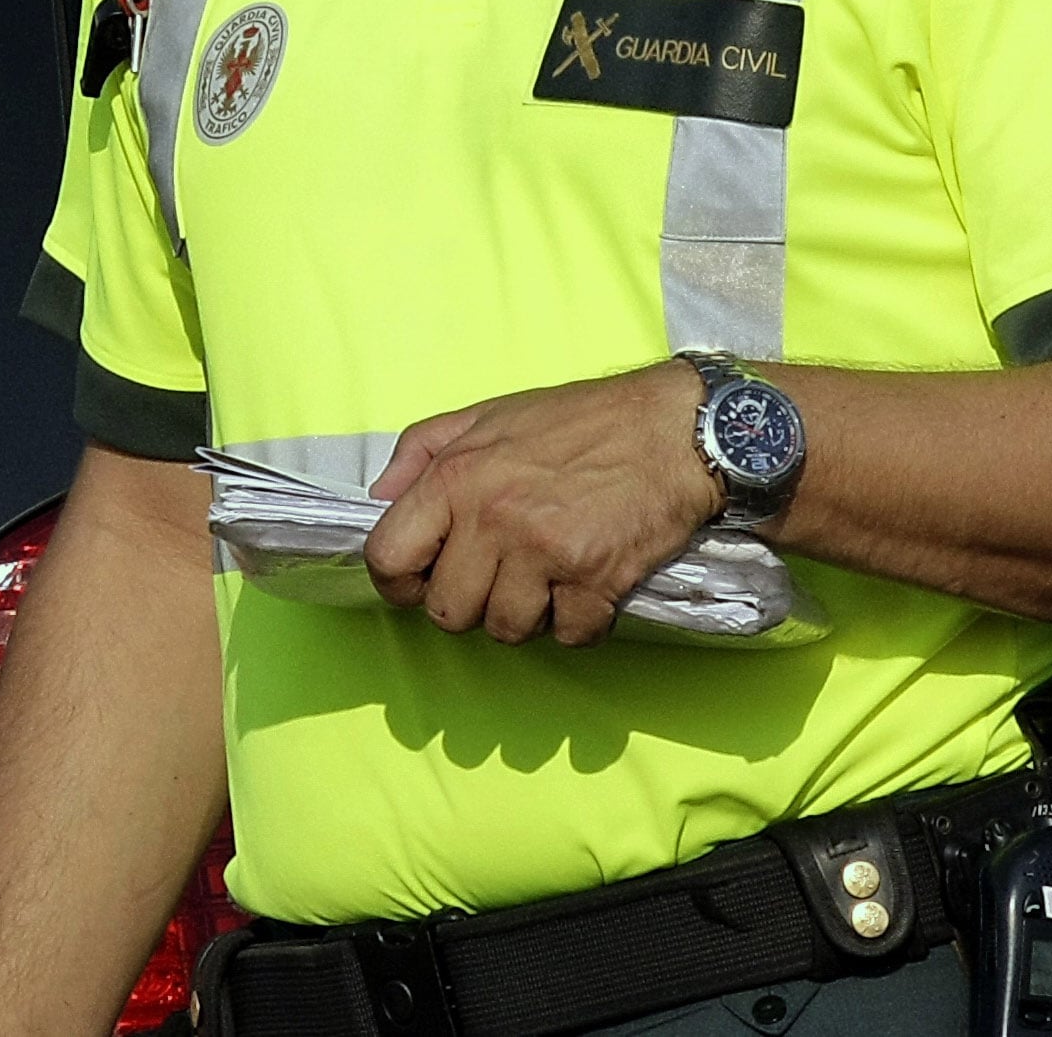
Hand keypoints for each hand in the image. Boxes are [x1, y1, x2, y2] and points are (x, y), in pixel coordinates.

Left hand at [362, 362, 721, 645]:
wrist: (673, 428)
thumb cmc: (580, 421)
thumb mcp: (484, 416)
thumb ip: (419, 452)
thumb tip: (377, 497)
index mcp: (456, 477)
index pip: (388, 557)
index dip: (398, 582)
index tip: (421, 582)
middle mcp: (494, 518)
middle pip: (448, 611)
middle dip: (469, 605)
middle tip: (495, 579)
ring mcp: (546, 553)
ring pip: (506, 630)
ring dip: (524, 616)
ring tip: (543, 580)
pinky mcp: (597, 580)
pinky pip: (568, 636)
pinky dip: (578, 624)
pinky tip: (585, 589)